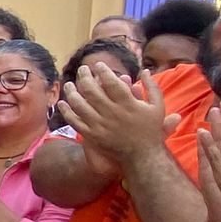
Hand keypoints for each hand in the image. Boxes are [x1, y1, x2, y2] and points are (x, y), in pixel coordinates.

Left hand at [56, 66, 176, 161]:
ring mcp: (99, 125)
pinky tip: (62, 103)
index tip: (98, 64)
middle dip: (84, 76)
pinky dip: (66, 111)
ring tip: (68, 84)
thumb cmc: (151, 130)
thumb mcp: (158, 107)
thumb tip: (145, 70)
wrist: (142, 157)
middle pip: (91, 90)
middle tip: (82, 69)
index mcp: (127, 104)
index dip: (102, 71)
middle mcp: (111, 113)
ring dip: (71, 91)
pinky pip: (74, 121)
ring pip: (79, 104)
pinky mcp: (92, 135)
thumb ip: (152, 87)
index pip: (111, 82)